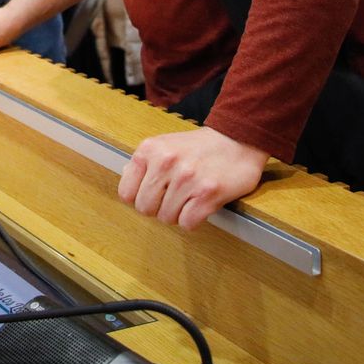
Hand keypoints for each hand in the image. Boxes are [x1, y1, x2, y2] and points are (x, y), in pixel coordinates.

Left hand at [117, 126, 267, 230]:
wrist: (237, 140)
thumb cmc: (198, 147)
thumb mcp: (164, 145)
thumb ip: (144, 163)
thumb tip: (126, 181)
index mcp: (149, 150)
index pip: (126, 193)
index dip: (139, 198)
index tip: (153, 195)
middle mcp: (166, 162)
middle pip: (145, 209)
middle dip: (158, 208)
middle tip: (173, 198)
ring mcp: (187, 178)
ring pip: (166, 218)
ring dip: (178, 214)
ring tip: (189, 198)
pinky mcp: (208, 193)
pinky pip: (187, 223)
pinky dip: (193, 219)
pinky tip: (200, 205)